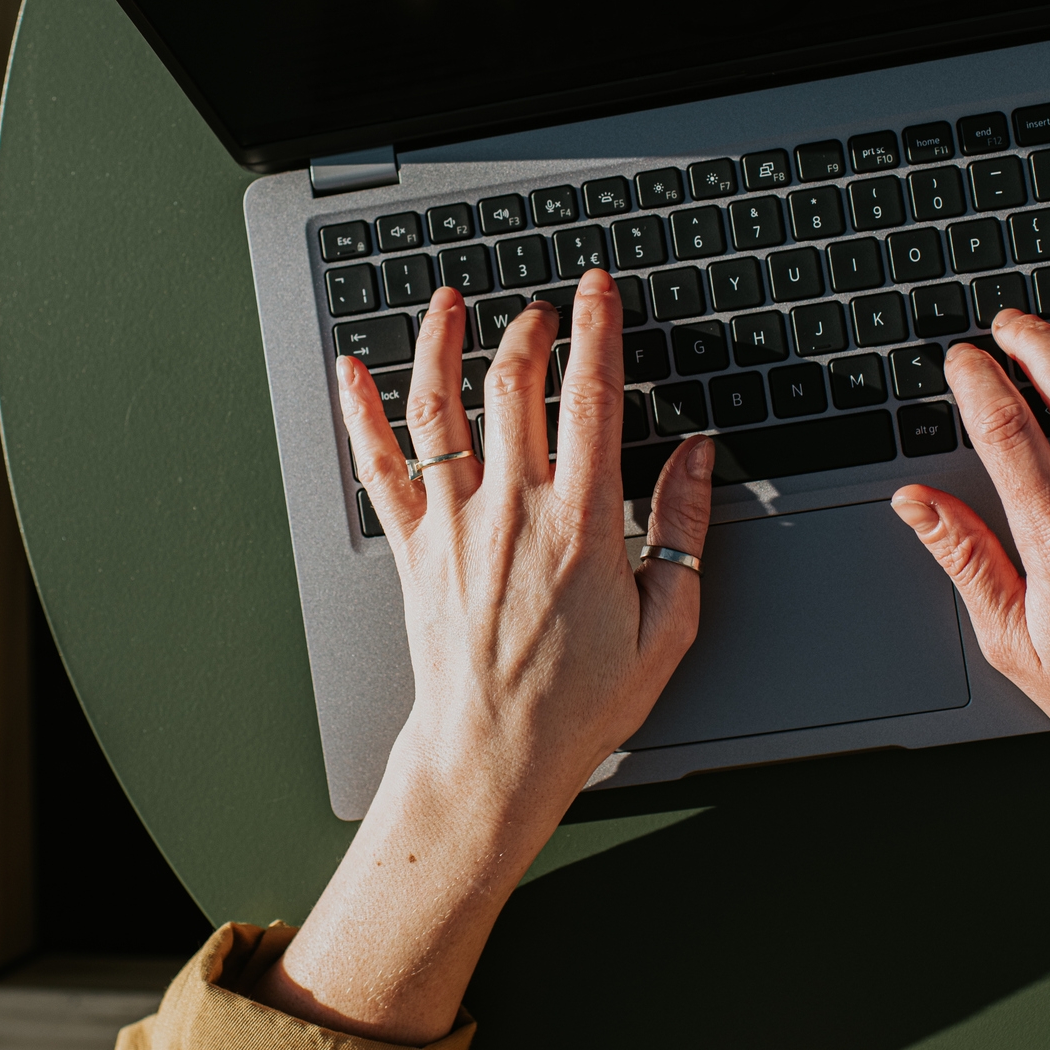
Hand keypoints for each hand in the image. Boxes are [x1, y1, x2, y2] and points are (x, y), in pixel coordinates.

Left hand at [256, 271, 712, 1040]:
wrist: (493, 757)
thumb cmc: (580, 703)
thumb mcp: (667, 625)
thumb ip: (683, 529)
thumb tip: (698, 456)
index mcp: (582, 524)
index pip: (591, 398)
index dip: (597, 330)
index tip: (599, 292)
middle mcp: (512, 512)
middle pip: (513, 385)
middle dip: (530, 327)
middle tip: (543, 306)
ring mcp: (454, 526)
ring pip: (439, 409)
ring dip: (443, 343)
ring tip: (451, 302)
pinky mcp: (413, 549)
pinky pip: (379, 467)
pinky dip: (360, 412)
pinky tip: (351, 370)